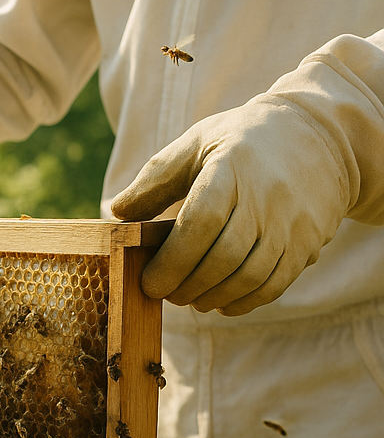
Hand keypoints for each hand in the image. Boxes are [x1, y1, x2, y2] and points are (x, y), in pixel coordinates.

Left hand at [111, 99, 349, 314]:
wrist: (320, 134)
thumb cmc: (241, 142)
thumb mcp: (197, 143)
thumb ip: (155, 179)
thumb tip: (117, 212)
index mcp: (232, 168)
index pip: (201, 223)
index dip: (172, 261)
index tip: (150, 282)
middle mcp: (268, 196)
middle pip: (224, 258)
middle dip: (187, 286)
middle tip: (166, 294)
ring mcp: (293, 222)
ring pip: (250, 277)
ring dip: (213, 297)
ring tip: (191, 298)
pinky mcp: (309, 242)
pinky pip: (274, 284)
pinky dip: (243, 302)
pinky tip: (221, 302)